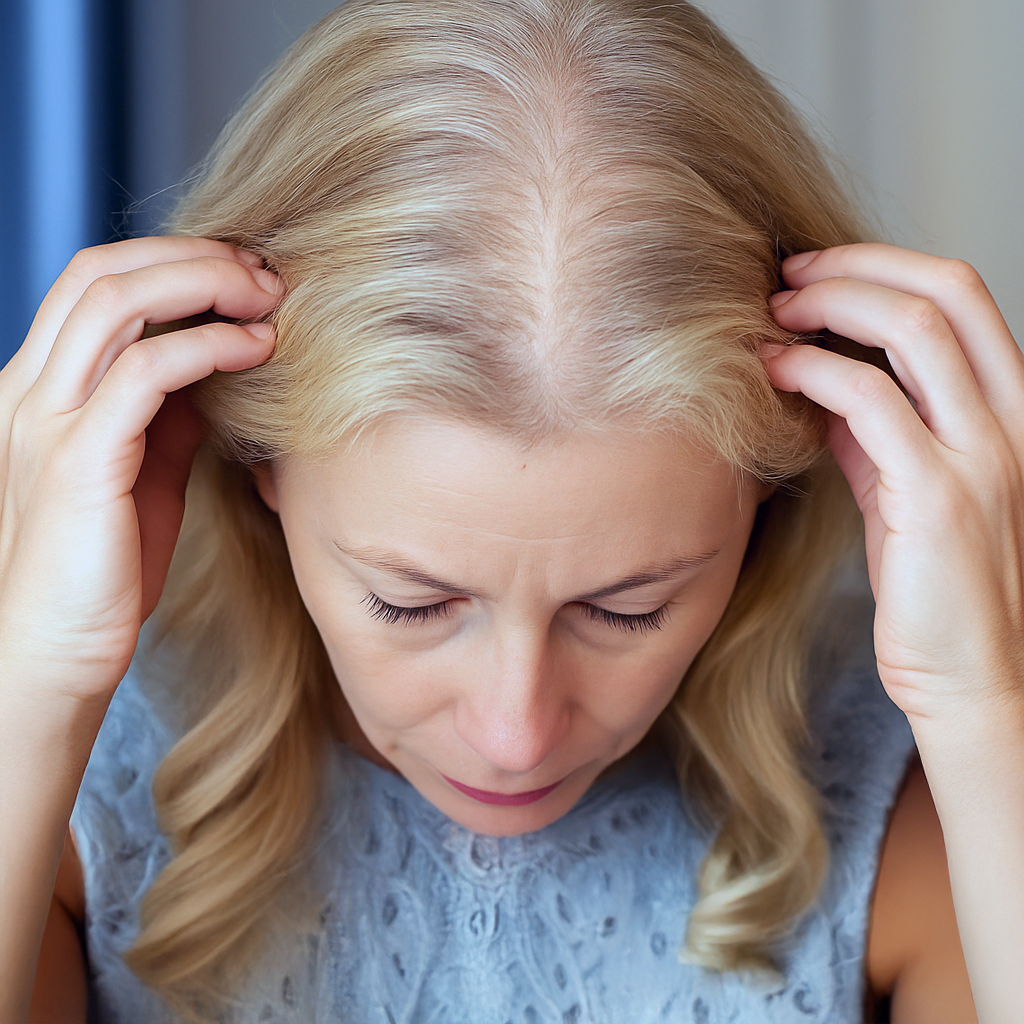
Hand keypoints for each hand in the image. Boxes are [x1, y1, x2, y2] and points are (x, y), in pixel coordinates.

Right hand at [0, 237, 281, 710]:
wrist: (55, 652)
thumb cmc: (104, 568)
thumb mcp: (140, 472)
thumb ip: (165, 416)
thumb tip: (214, 369)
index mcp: (43, 387)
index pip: (97, 283)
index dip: (173, 262)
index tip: (246, 278)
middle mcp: (31, 389)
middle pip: (103, 271)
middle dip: (192, 257)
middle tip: (266, 274)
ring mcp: (46, 420)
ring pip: (115, 301)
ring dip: (202, 285)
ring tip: (267, 299)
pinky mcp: (76, 461)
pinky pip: (142, 371)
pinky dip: (206, 346)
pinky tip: (256, 349)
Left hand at [765, 243, 1023, 728]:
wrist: (976, 676)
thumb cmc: (936, 587)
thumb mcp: (907, 489)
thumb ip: (877, 431)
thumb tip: (821, 379)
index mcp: (1012, 409)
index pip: (962, 295)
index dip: (883, 266)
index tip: (817, 273)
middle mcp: (1012, 419)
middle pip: (944, 291)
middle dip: (854, 267)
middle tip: (785, 278)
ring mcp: (983, 453)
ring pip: (913, 330)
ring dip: (829, 305)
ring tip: (771, 316)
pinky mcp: (938, 496)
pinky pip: (870, 402)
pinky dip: (812, 372)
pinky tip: (773, 374)